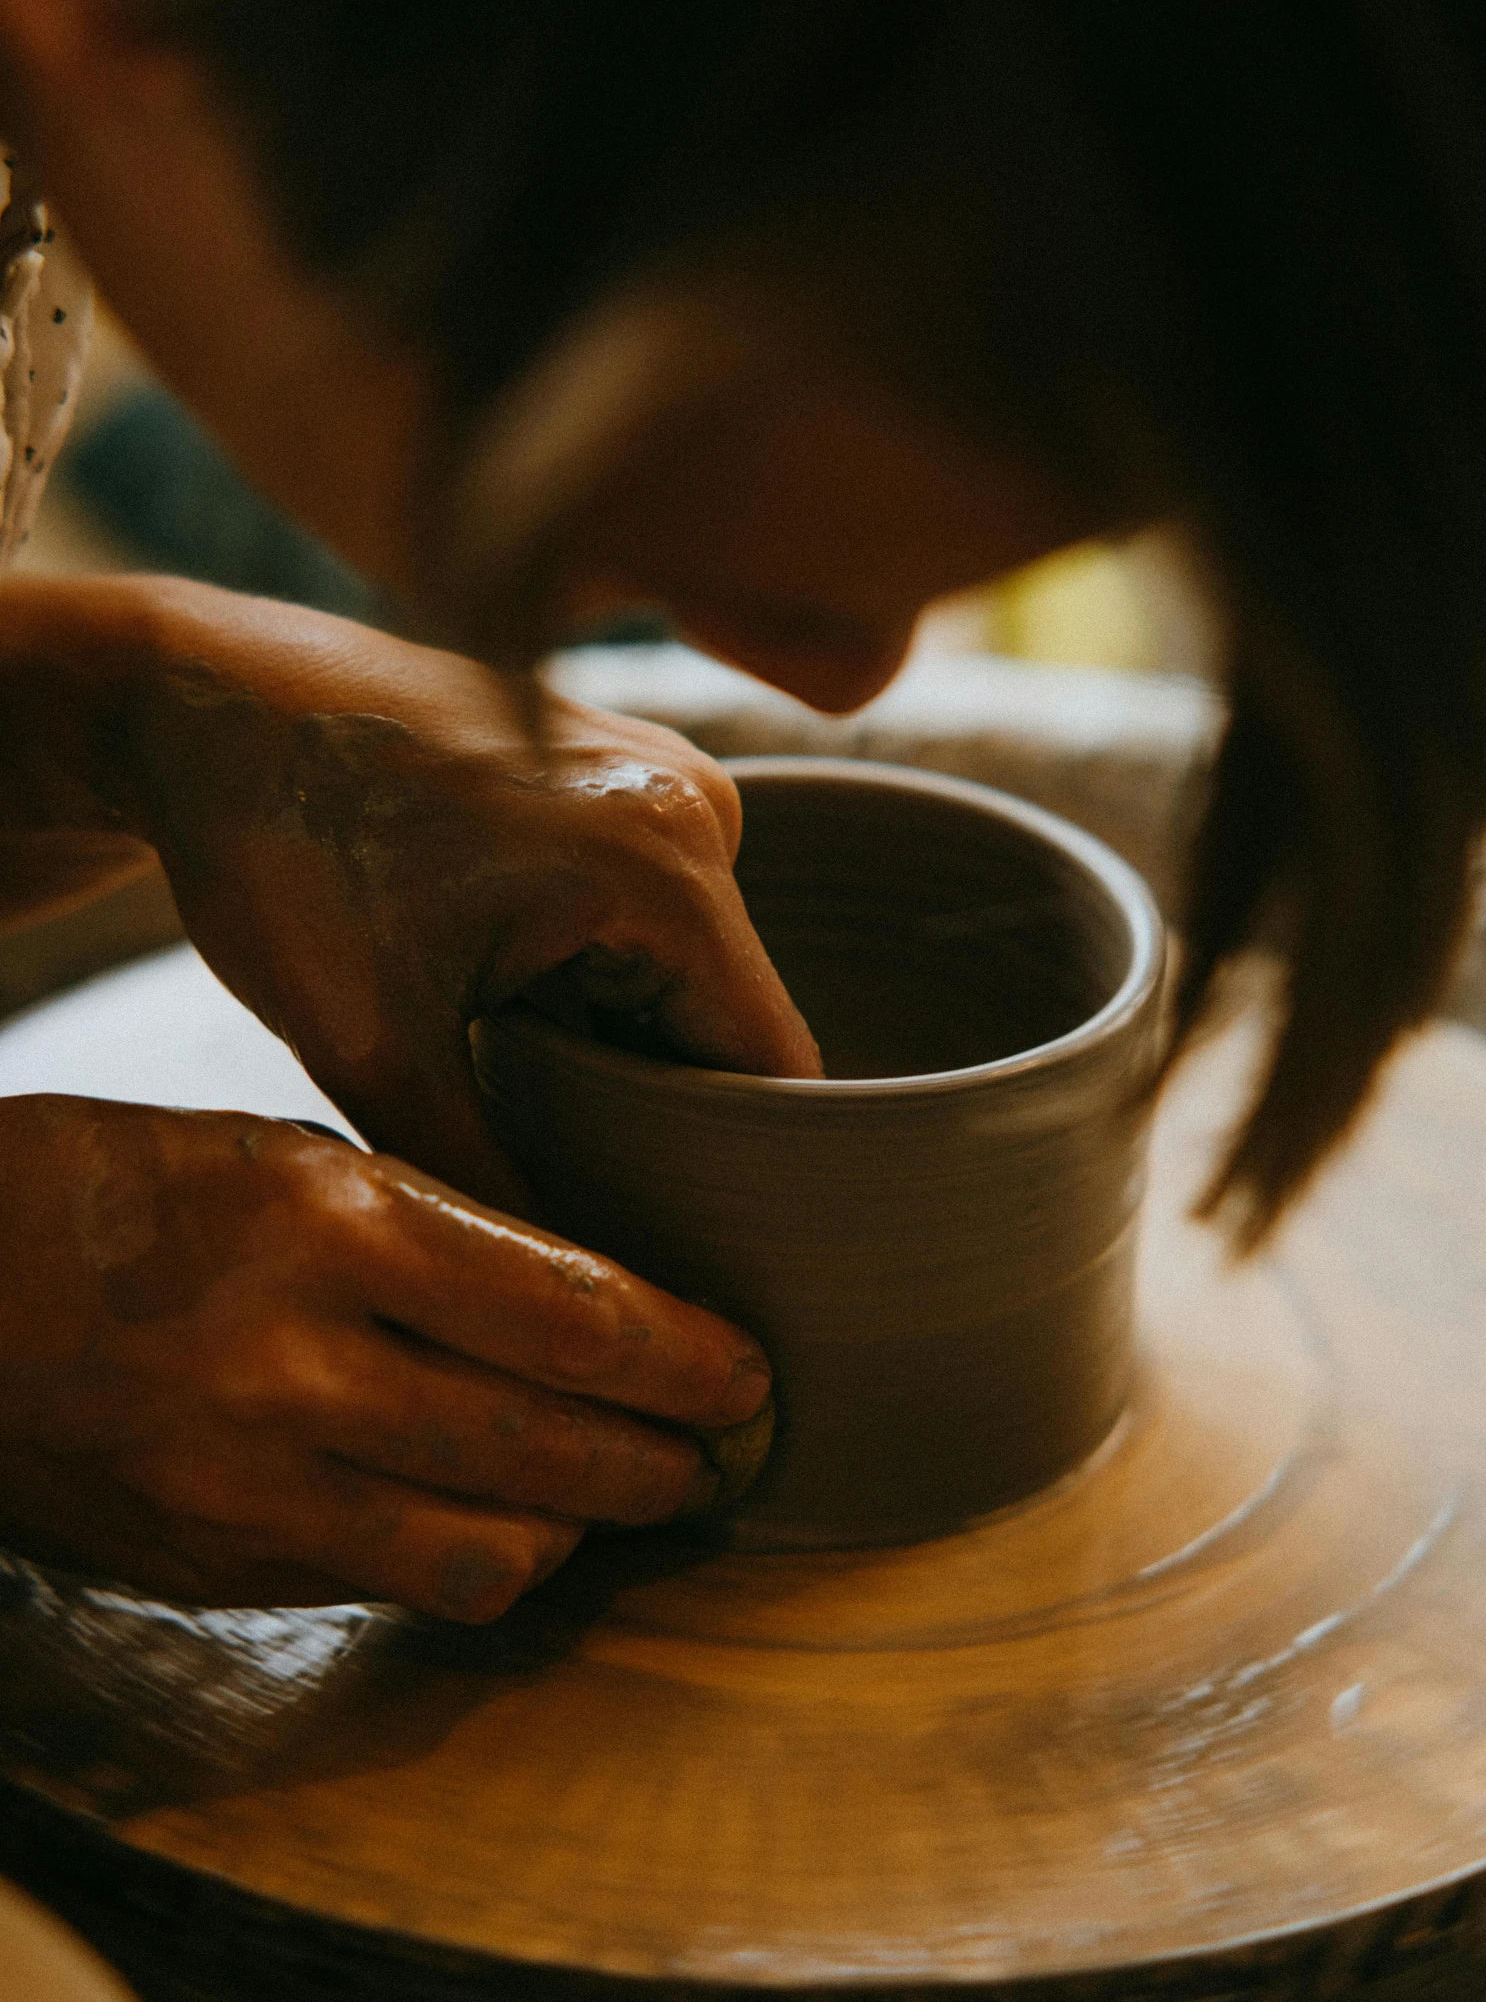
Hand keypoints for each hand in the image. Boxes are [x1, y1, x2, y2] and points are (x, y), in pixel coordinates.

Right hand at [0, 1095, 770, 1617]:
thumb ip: (431, 1234)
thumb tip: (589, 1313)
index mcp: (325, 1222)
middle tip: (727, 1453)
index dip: (686, 1360)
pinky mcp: (215, 1567)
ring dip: (584, 1532)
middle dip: (668, 1463)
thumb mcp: (276, 1154)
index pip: (569, 1315)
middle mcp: (294, 1363)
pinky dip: (476, 1561)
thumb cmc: (109, 1195)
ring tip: (629, 1499)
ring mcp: (248, 1485)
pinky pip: (394, 1585)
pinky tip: (514, 1527)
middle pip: (551, 1448)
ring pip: (488, 1553)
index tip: (748, 1374)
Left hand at [108, 580, 821, 1205]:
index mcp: (668, 864)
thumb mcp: (374, 1046)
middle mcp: (698, 806)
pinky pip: (652, 922)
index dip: (735, 1174)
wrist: (200, 699)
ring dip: (621, 1049)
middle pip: (733, 1026)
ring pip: (688, 981)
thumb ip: (486, 1182)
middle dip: (662, 1113)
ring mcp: (667, 779)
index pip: (769, 1069)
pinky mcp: (625, 777)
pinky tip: (500, 1004)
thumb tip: (576, 1302)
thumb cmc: (277, 848)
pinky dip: (594, 986)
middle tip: (564, 1182)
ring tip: (505, 1074)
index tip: (677, 1251)